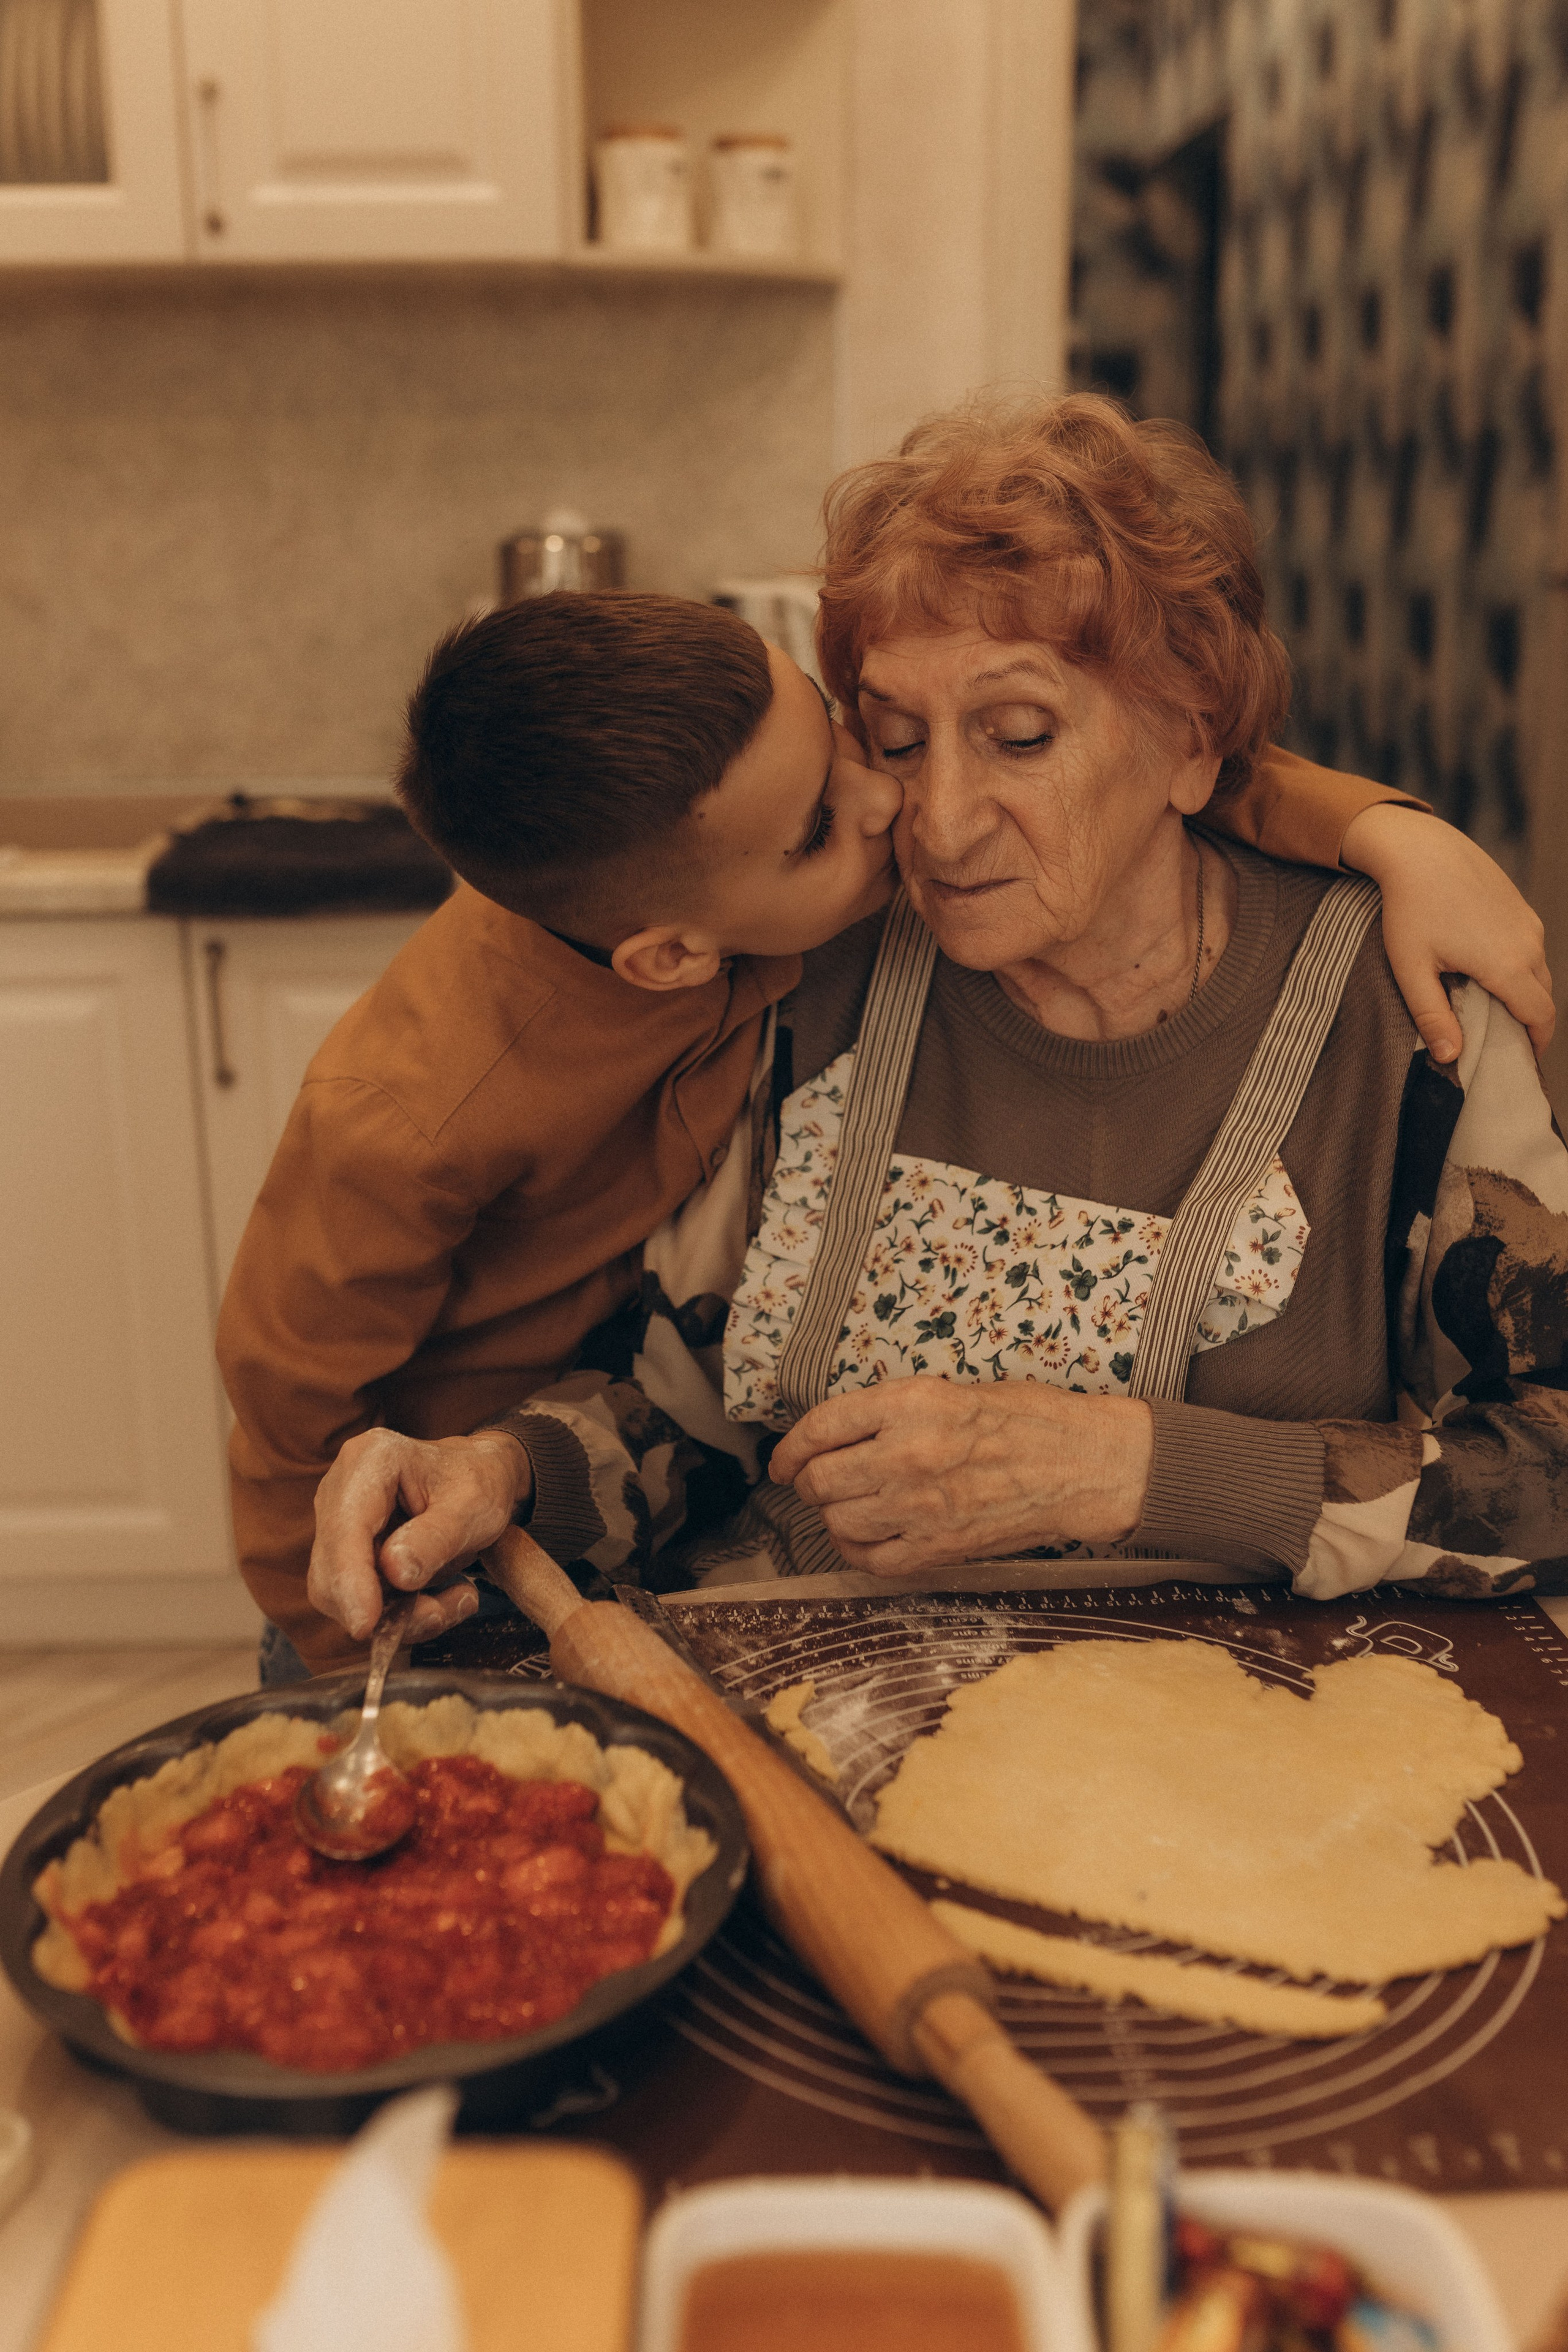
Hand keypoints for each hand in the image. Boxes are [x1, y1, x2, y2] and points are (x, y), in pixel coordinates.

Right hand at [307, 1428, 531, 1643]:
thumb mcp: (473, 1506)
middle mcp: (339, 1489)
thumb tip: (396, 1574)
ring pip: (340, 1594)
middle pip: (331, 1570)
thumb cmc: (477, 1481)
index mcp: (369, 1461)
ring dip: (395, 1615)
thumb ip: (435, 1539)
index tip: (365, 1625)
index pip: (346, 1529)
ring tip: (454, 1600)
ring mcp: (336, 1523)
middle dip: (380, 1607)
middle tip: (439, 1614)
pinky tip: (439, 1601)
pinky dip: (396, 1613)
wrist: (476, 1476)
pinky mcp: (344, 1553)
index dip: (351, 1581)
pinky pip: (356, 1600)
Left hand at [768, 1377, 1152, 1575]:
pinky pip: (871, 1559)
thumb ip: (889, 1412)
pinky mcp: (939, 1548)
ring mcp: (922, 1508)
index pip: (821, 1428)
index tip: (783, 1459)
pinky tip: (868, 1536)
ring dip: (834, 1515)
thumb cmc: (1024, 1419)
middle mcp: (908, 1456)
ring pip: (839, 1522)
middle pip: (821, 1480)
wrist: (1082, 1465)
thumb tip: (833, 1437)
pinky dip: (857, 1549)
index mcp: (911, 1404)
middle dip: (810, 1482)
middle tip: (820, 1480)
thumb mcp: (950, 1390)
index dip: (790, 1447)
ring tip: (851, 1505)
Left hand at [1341, 805, 1553, 1060]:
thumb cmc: (1409, 908)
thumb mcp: (1412, 969)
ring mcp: (1527, 922)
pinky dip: (1518, 968)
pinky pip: (1529, 947)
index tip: (1522, 1064)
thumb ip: (1432, 1016)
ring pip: (1537, 971)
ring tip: (1492, 1011)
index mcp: (1507, 965)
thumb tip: (1451, 1058)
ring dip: (1523, 994)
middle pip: (1543, 997)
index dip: (1535, 1045)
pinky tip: (1486, 972)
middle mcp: (1527, 943)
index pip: (1539, 1017)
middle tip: (1504, 1044)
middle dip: (1529, 1024)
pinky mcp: (1519, 906)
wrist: (1418, 849)